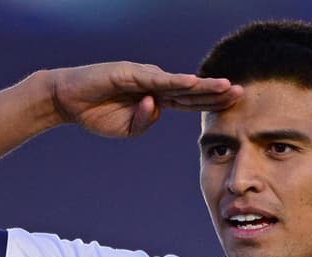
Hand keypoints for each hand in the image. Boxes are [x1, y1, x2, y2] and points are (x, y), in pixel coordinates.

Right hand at [45, 62, 240, 137]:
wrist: (69, 100)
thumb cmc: (98, 113)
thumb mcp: (128, 129)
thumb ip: (145, 122)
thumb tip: (156, 106)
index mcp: (158, 100)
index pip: (191, 102)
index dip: (212, 103)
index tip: (235, 104)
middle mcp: (155, 84)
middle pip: (192, 90)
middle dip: (217, 92)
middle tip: (242, 92)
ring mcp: (144, 76)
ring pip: (179, 82)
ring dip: (203, 85)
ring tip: (225, 86)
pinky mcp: (130, 72)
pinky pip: (156, 79)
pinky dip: (174, 81)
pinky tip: (192, 82)